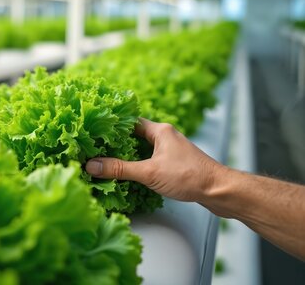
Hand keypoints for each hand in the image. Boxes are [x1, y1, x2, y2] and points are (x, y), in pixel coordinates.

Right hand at [85, 118, 225, 202]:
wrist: (220, 191)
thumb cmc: (189, 176)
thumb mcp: (149, 172)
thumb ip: (119, 169)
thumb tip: (92, 166)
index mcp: (160, 130)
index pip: (130, 121)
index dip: (112, 125)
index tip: (96, 131)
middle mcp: (166, 136)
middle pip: (135, 135)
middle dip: (118, 142)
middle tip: (98, 148)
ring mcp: (172, 150)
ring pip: (144, 148)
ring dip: (129, 155)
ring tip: (110, 162)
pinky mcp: (176, 163)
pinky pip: (152, 159)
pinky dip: (140, 164)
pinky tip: (132, 174)